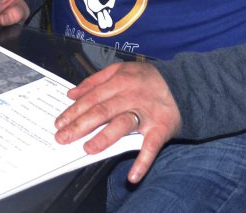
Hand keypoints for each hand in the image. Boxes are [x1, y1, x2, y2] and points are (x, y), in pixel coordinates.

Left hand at [54, 61, 180, 183]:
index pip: (91, 98)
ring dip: (104, 138)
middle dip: (80, 125)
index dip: (74, 111)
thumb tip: (72, 93)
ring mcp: (147, 113)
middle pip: (102, 111)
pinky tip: (132, 175)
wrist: (185, 85)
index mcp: (119, 82)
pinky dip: (143, 161)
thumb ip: (95, 80)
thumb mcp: (121, 70)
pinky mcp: (161, 128)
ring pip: (122, 125)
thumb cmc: (149, 79)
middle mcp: (131, 97)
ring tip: (88, 149)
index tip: (60, 123)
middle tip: (64, 138)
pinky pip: (151, 146)